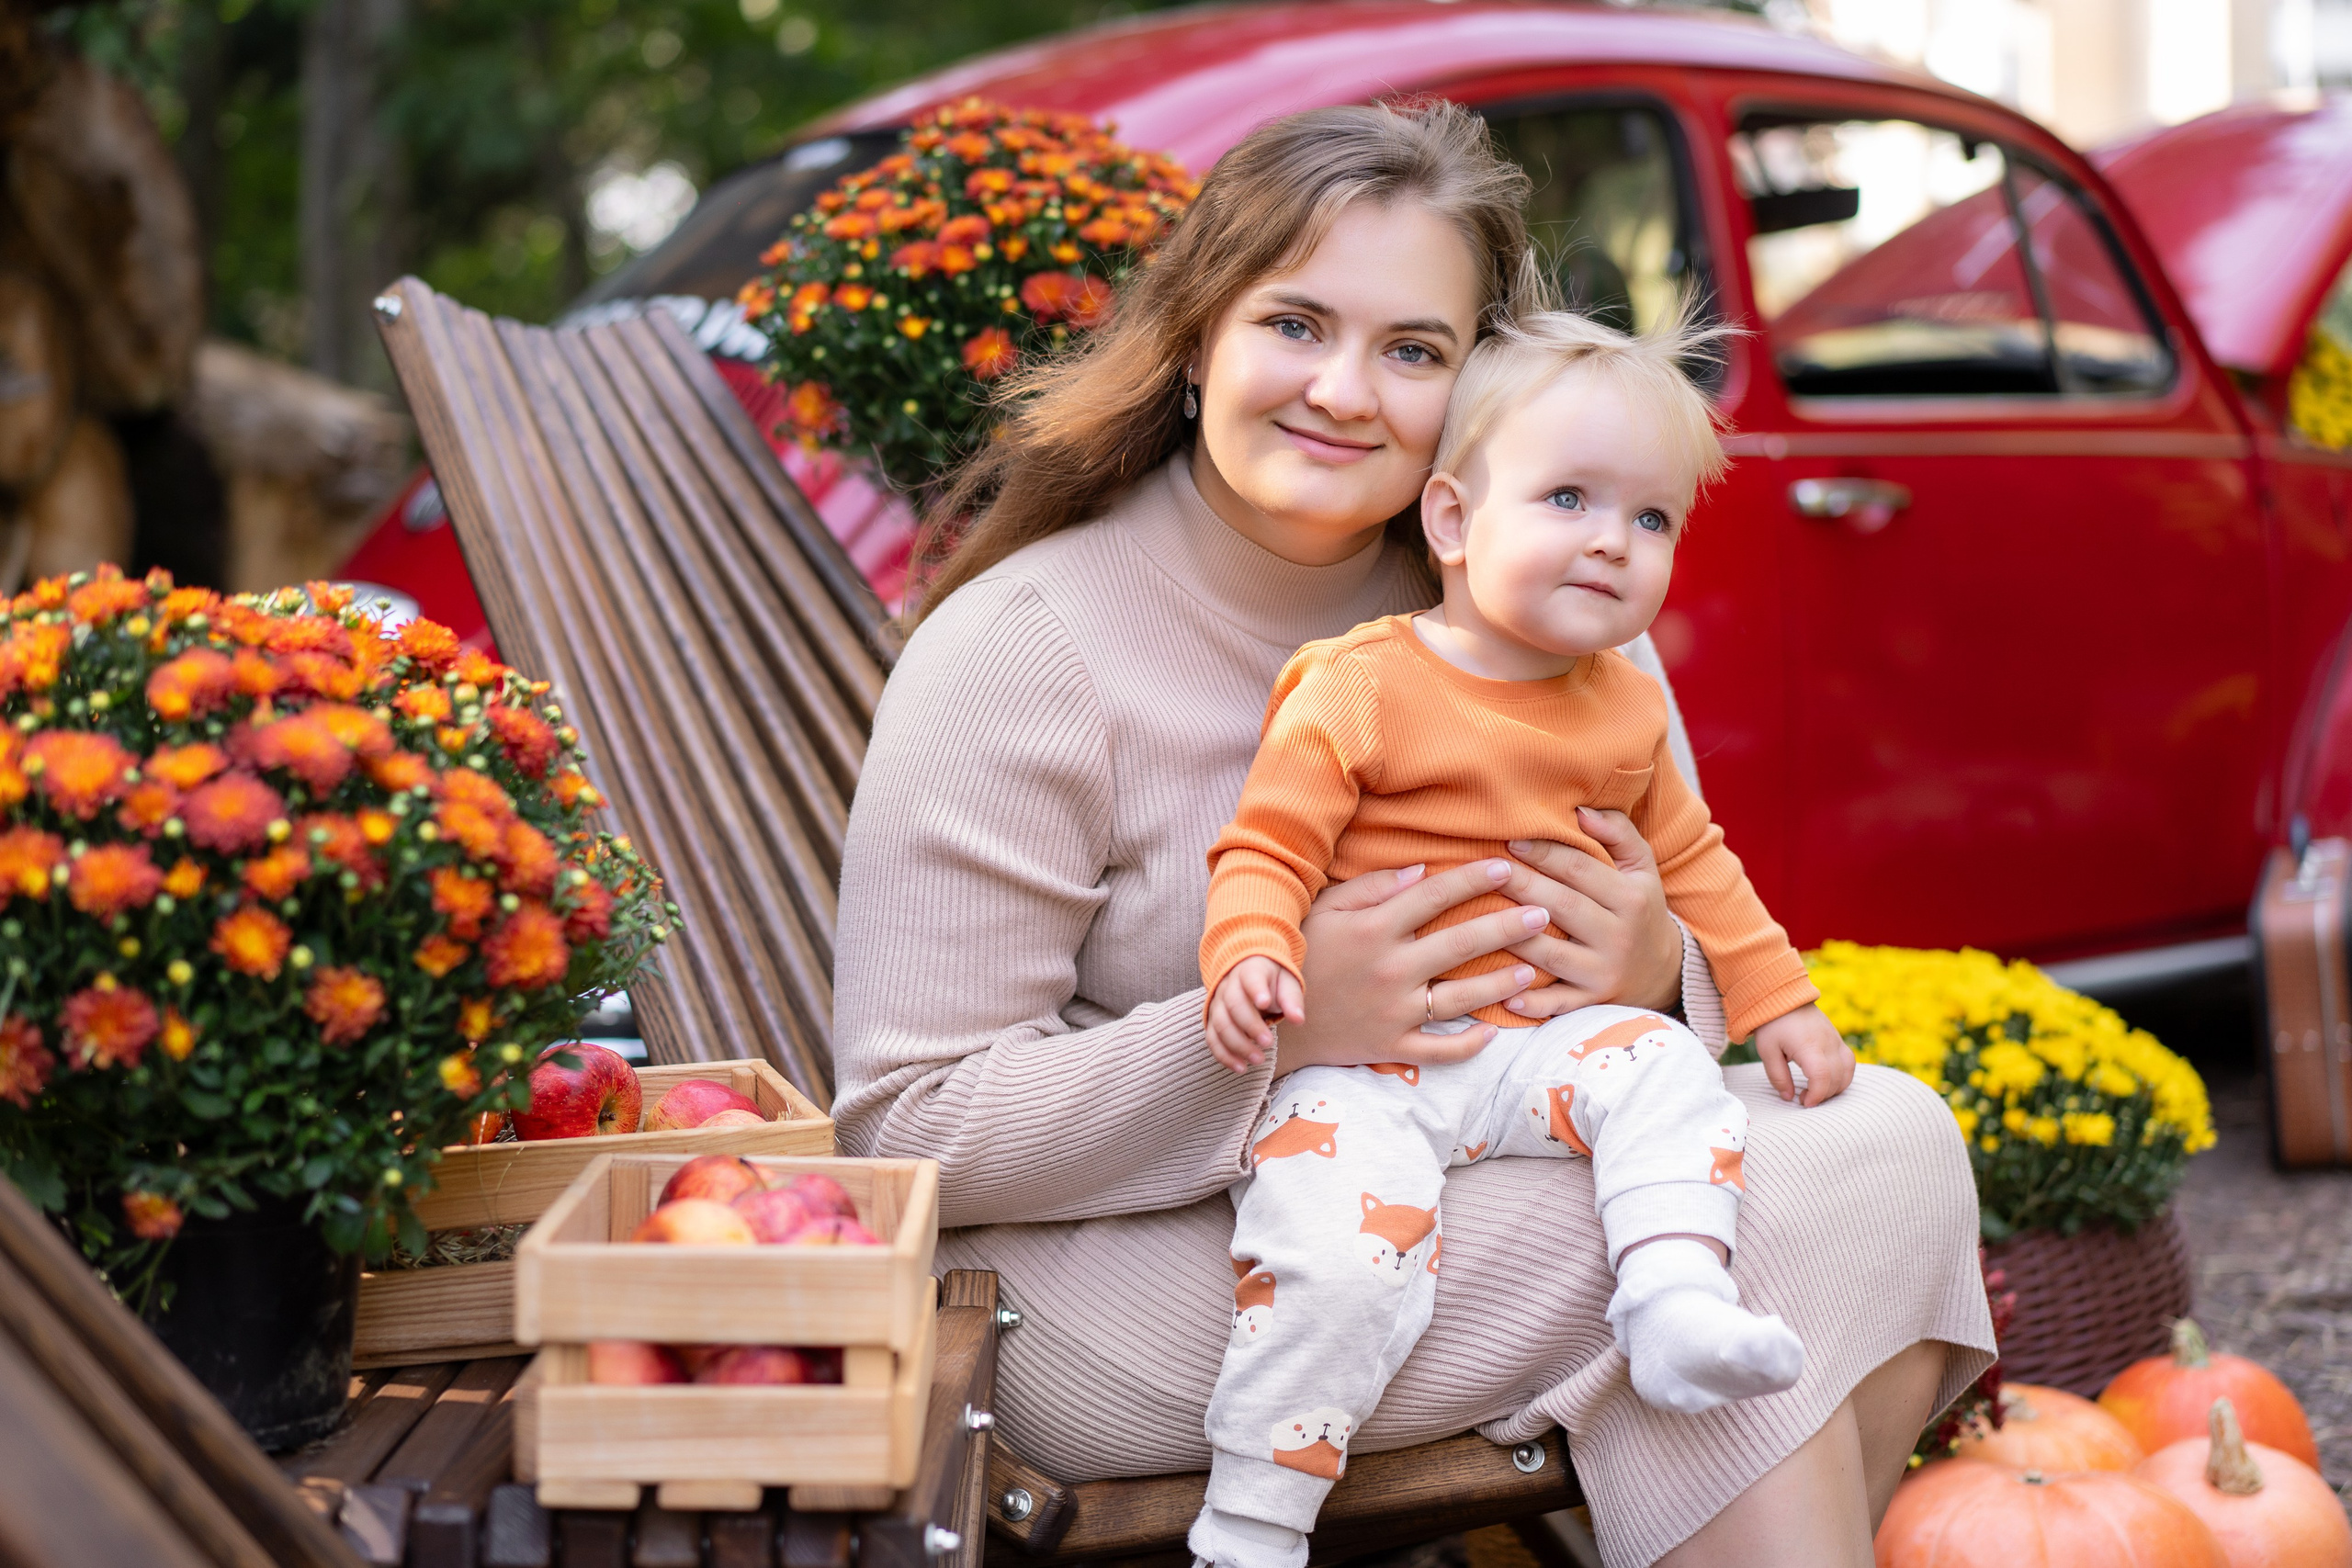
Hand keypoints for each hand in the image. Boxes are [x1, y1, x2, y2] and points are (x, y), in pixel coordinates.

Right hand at [1207, 957, 1302, 1072]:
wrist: (1248, 975)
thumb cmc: (1271, 982)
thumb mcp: (1287, 984)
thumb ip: (1292, 1000)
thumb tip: (1298, 1020)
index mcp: (1249, 971)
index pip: (1250, 978)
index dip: (1256, 990)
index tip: (1265, 1003)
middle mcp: (1228, 986)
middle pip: (1233, 1005)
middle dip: (1250, 1026)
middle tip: (1269, 1042)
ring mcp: (1217, 1004)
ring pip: (1220, 1024)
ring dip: (1238, 1045)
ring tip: (1259, 1059)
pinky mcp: (1212, 1021)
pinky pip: (1212, 1038)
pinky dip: (1224, 1055)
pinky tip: (1241, 1068)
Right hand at [1276, 859, 1554, 1070]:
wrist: (1268, 1021)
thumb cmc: (1299, 955)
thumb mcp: (1323, 909)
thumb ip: (1371, 888)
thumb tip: (1420, 870)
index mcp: (1372, 928)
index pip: (1434, 895)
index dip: (1472, 878)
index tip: (1506, 865)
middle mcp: (1389, 969)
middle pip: (1461, 943)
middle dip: (1508, 925)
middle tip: (1544, 913)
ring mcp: (1393, 1012)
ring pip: (1461, 997)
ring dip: (1502, 983)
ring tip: (1533, 969)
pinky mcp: (1391, 1047)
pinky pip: (1439, 1050)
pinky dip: (1469, 1045)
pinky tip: (1494, 1032)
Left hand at [1490, 807, 1684, 1018]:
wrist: (1664, 971)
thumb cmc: (1640, 907)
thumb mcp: (1642, 867)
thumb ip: (1617, 832)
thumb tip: (1579, 809)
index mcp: (1629, 898)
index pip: (1579, 870)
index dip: (1542, 852)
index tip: (1509, 839)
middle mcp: (1618, 936)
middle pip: (1560, 907)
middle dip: (1520, 886)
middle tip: (1485, 869)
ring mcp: (1603, 973)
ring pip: (1551, 954)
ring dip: (1513, 938)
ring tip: (1476, 919)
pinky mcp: (1592, 1003)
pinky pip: (1559, 1004)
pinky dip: (1533, 1003)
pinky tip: (1504, 994)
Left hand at [1751, 1003, 1853, 1105]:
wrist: (1783, 996)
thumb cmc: (1772, 1023)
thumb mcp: (1767, 1050)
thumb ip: (1778, 1076)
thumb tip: (1789, 1097)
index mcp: (1808, 1046)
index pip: (1822, 1076)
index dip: (1816, 1095)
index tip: (1805, 1103)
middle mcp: (1827, 1043)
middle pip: (1836, 1078)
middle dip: (1822, 1095)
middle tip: (1803, 1098)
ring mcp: (1836, 1040)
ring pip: (1847, 1072)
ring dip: (1835, 1088)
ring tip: (1815, 1091)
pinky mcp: (1838, 1039)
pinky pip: (1849, 1062)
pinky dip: (1843, 1076)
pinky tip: (1827, 1081)